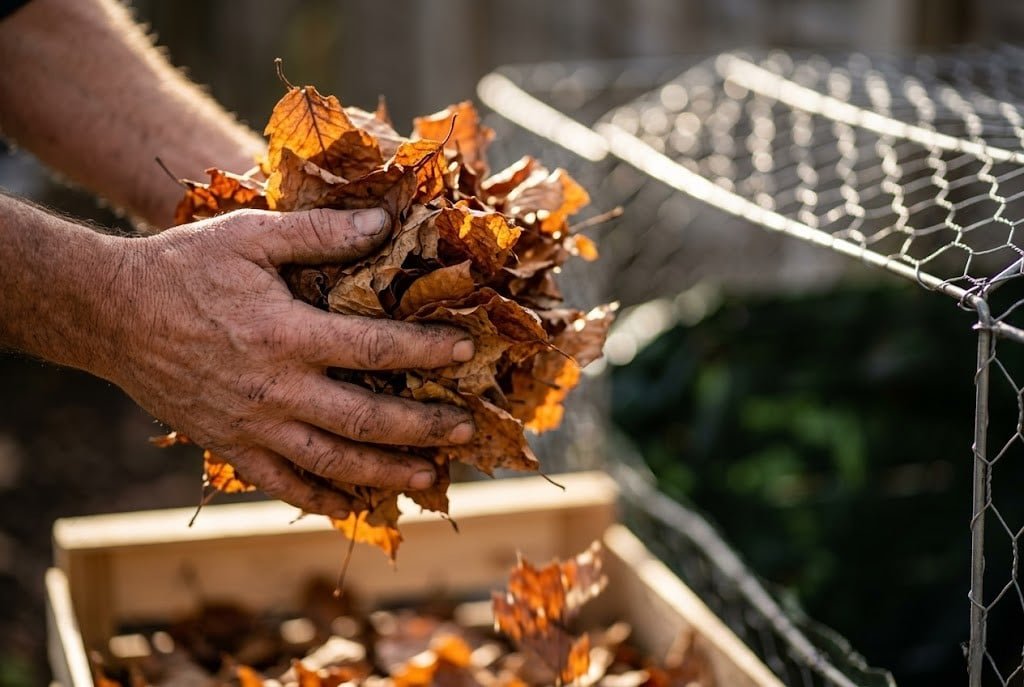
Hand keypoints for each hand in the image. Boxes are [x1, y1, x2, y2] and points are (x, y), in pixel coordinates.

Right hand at [106, 206, 474, 517]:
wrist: (110, 313)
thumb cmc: (183, 266)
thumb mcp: (250, 234)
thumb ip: (319, 232)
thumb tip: (385, 224)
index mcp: (286, 334)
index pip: (376, 348)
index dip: (428, 351)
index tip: (466, 352)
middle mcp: (274, 389)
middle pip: (366, 418)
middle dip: (423, 427)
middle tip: (464, 432)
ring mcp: (251, 425)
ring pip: (332, 461)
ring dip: (385, 472)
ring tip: (428, 479)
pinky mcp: (227, 444)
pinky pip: (279, 483)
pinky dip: (318, 498)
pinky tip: (350, 505)